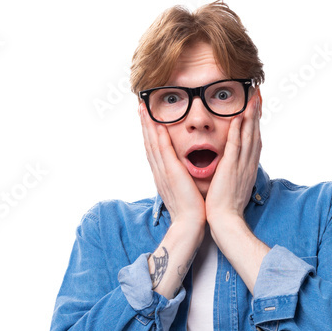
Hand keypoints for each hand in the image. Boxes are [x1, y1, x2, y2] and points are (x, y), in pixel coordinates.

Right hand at [138, 101, 205, 227]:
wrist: (189, 224)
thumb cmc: (191, 209)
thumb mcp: (183, 189)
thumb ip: (181, 178)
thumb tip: (184, 171)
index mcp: (162, 175)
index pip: (154, 149)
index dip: (149, 133)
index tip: (147, 118)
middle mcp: (159, 171)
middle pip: (149, 143)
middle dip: (144, 124)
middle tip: (140, 107)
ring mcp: (163, 172)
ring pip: (153, 144)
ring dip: (148, 125)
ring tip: (144, 109)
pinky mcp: (171, 173)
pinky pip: (164, 151)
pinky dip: (159, 137)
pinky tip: (158, 125)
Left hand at [205, 90, 261, 225]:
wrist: (225, 221)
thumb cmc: (226, 208)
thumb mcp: (234, 187)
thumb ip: (235, 174)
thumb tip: (234, 168)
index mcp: (248, 168)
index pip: (254, 142)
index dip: (256, 124)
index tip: (256, 109)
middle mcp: (248, 165)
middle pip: (255, 134)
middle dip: (257, 115)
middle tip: (258, 96)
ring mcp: (241, 166)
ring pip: (248, 136)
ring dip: (251, 117)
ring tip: (252, 99)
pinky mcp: (231, 169)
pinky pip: (235, 146)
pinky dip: (238, 131)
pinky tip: (238, 117)